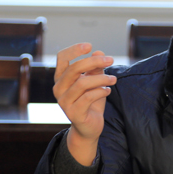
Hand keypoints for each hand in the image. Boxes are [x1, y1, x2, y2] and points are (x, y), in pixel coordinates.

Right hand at [53, 43, 116, 164]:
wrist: (89, 128)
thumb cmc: (91, 102)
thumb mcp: (95, 82)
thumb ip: (95, 69)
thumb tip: (98, 52)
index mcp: (61, 78)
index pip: (62, 58)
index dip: (74, 49)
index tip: (90, 45)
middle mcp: (59, 88)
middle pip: (74, 68)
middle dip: (94, 61)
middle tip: (111, 60)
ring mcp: (64, 101)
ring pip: (82, 83)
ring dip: (101, 78)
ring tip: (113, 79)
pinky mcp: (73, 113)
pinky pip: (88, 97)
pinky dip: (101, 91)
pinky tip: (108, 90)